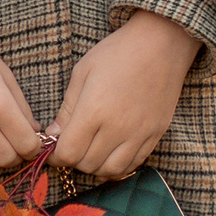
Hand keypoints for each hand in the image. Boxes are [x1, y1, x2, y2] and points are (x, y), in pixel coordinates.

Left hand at [47, 11, 199, 178]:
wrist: (161, 44)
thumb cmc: (118, 52)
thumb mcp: (83, 72)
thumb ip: (67, 108)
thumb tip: (53, 135)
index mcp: (94, 110)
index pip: (68, 153)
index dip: (56, 155)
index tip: (53, 147)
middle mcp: (117, 128)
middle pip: (87, 165)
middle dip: (74, 159)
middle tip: (72, 145)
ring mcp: (139, 134)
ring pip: (110, 171)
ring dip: (96, 165)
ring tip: (91, 150)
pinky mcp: (155, 135)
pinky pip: (134, 164)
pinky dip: (118, 166)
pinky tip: (111, 152)